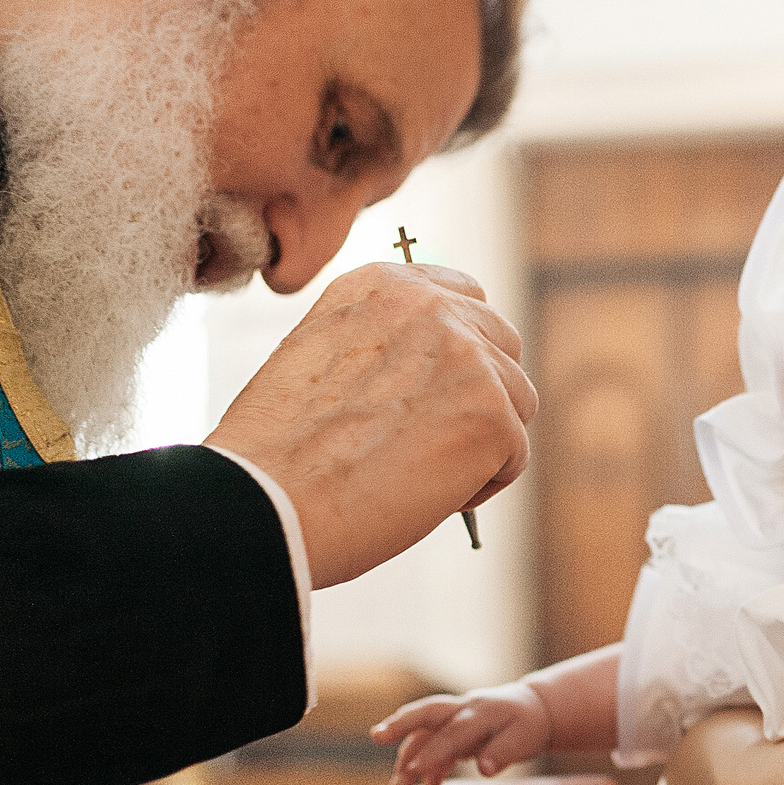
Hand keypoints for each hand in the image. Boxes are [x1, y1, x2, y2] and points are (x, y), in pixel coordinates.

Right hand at [205, 261, 534, 587]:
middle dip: (479, 396)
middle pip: (503, 346)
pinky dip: (482, 484)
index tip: (436, 389)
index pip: (464, 295)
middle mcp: (432, 307)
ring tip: (416, 472)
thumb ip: (386, 344)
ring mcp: (469, 358)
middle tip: (427, 443)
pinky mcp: (494, 415)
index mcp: (383, 285)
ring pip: (516, 402)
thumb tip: (442, 370)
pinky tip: (424, 495)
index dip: (460, 350)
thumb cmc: (281, 451)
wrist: (267, 500)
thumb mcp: (323, 357)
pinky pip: (516, 454)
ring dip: (481, 442)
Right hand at [373, 684, 553, 784]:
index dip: (433, 751)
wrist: (533, 710)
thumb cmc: (528, 726)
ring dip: (408, 756)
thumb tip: (484, 769)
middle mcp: (462, 710)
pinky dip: (427, 768)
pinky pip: (431, 745)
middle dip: (400, 725)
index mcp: (480, 712)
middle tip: (376, 736)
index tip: (414, 770)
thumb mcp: (524, 739)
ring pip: (424, 733)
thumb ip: (503, 753)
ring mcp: (454, 717)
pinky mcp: (451, 729)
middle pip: (427, 714)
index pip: (453, 732)